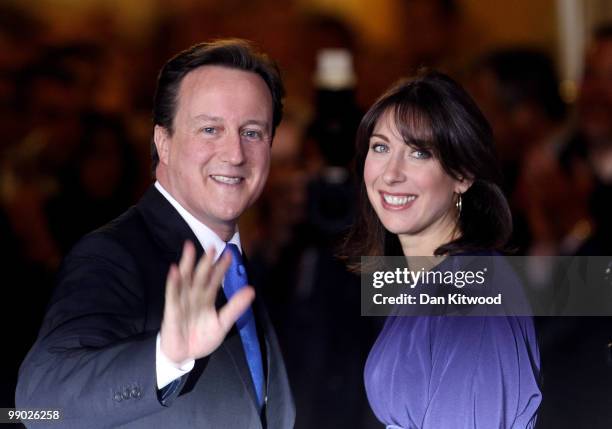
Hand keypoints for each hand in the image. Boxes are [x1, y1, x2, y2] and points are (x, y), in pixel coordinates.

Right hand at [159, 241, 254, 363]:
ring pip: (185, 279)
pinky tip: (174, 271)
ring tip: (190, 248)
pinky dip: (173, 283)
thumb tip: (251, 290)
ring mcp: (182, 301)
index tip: (230, 254)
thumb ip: (235, 307)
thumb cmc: (201, 338)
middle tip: (212, 245)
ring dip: (187, 264)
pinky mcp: (172, 311)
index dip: (221, 267)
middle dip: (206, 261)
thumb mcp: (222, 323)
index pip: (215, 279)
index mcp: (207, 299)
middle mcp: (194, 296)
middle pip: (200, 275)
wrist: (184, 356)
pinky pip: (172, 295)